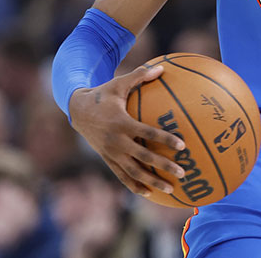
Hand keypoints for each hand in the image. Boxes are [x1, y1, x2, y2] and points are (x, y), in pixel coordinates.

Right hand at [67, 65, 186, 197]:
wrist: (77, 110)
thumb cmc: (103, 95)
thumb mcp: (119, 83)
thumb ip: (140, 76)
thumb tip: (162, 68)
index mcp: (121, 123)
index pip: (147, 133)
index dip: (165, 139)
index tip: (182, 146)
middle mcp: (116, 141)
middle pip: (144, 158)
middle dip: (164, 166)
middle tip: (183, 172)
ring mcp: (111, 153)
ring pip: (134, 172)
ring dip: (153, 182)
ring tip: (171, 189)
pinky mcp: (107, 159)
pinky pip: (122, 176)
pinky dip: (135, 185)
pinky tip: (148, 193)